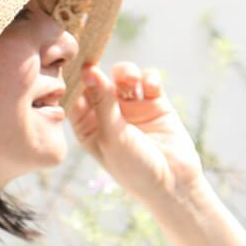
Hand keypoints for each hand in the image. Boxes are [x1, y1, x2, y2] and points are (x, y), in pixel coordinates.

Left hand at [68, 60, 205, 203]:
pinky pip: (148, 80)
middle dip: (99, 71)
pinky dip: (148, 78)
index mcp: (88, 126)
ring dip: (126, 72)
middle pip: (99, 81)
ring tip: (130, 79)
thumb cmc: (134, 167)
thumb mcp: (112, 135)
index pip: (75, 97)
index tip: (73, 63)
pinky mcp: (155, 103)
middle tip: (95, 63)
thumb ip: (101, 101)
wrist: (173, 183)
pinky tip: (150, 86)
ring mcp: (132, 107)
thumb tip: (88, 69)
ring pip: (123, 77)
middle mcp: (108, 114)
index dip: (73, 79)